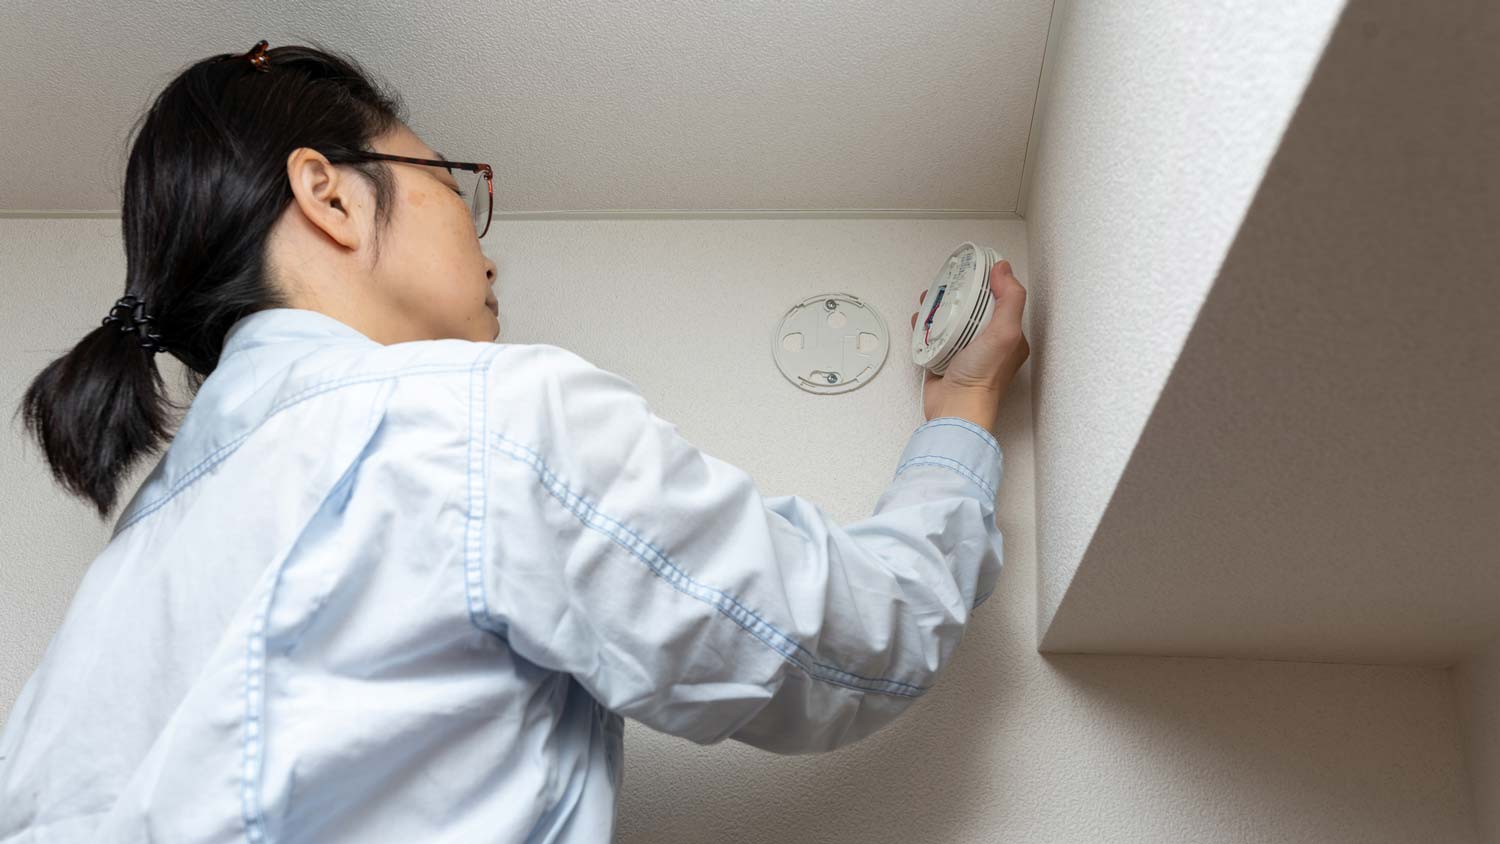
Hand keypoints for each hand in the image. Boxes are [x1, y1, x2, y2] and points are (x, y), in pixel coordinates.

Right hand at [910, 259, 1029, 424]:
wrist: (956, 408)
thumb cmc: (982, 377)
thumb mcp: (1005, 332)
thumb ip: (1010, 299)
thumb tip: (1004, 269)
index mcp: (1009, 336)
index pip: (1001, 299)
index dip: (987, 281)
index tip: (972, 268)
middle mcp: (989, 343)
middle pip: (974, 307)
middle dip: (959, 292)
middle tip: (946, 282)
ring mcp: (966, 351)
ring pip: (952, 319)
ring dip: (939, 306)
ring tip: (928, 298)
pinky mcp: (945, 359)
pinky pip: (935, 335)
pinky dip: (926, 325)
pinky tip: (919, 319)